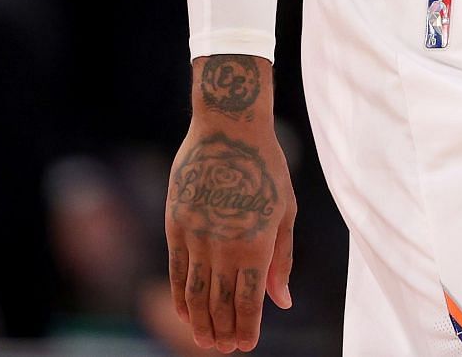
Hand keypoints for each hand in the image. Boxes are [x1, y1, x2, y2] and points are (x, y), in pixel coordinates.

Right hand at [166, 56, 296, 351]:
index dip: (247, 326)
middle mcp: (223, 244)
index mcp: (256, 241)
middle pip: (220, 300)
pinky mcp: (175, 224)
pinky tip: (184, 312)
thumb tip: (282, 301)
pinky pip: (176, 270)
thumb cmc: (266, 167)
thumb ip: (282, 257)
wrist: (228, 127)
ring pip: (196, 291)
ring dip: (200, 320)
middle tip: (225, 349)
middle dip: (223, 329)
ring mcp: (196, 235)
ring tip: (205, 340)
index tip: (246, 345)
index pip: (248, 298)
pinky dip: (180, 295)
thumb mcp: (285, 209)